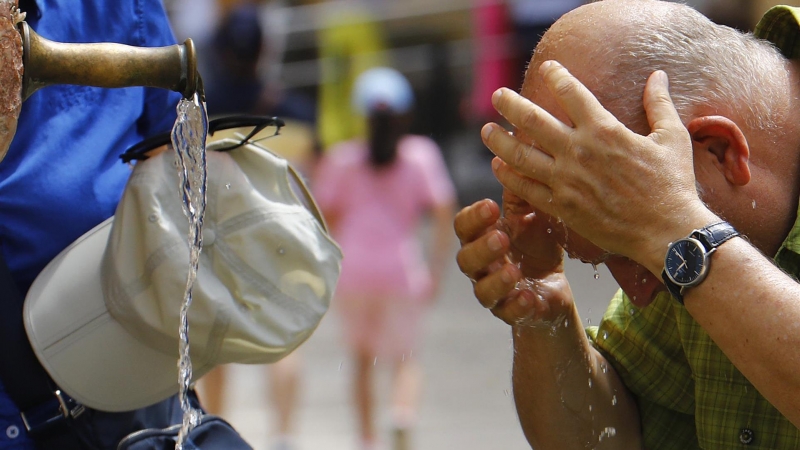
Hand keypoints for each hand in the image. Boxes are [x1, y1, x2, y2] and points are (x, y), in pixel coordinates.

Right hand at [454, 196, 572, 325]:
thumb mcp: (533, 215)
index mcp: (482, 237)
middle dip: (482, 248)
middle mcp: (481, 266)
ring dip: (496, 280)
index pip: (464, 227)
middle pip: (466, 259)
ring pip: (482, 290)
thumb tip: (513, 156)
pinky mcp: (513, 312)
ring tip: (514, 271)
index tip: (491, 206)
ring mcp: (494, 292)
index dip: (473, 217)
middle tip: (501, 237)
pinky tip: (528, 297)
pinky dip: (516, 306)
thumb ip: (521, 193)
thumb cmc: (537, 245)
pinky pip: (508, 313)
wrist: (554, 285)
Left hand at [482, 61, 716, 272]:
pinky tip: (498, 166)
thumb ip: (659, 104)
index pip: (571, 93)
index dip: (556, 76)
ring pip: (520, 156)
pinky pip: (526, 189)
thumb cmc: (672, 184)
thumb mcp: (673, 137)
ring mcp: (566, 180)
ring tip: (486, 130)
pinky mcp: (561, 206)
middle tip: (497, 96)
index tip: (547, 69)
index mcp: (604, 130)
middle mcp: (579, 151)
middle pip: (532, 121)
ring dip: (499, 141)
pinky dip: (509, 176)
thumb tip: (657, 75)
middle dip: (510, 105)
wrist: (666, 232)